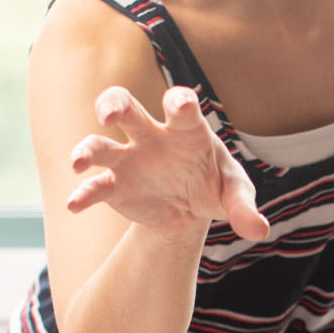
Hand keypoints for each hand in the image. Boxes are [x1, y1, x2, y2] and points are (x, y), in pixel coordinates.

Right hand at [64, 87, 270, 240]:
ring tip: (79, 162)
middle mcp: (150, 137)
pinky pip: (94, 187)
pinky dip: (82, 194)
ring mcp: (128, 160)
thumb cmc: (214, 185)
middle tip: (109, 114)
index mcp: (185, 129)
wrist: (190, 209)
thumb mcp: (234, 193)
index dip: (178, 102)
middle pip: (126, 106)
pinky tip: (75, 204)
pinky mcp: (114, 187)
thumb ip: (244, 206)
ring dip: (86, 149)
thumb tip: (259, 230)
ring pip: (99, 144)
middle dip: (114, 104)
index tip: (179, 104)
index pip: (179, 107)